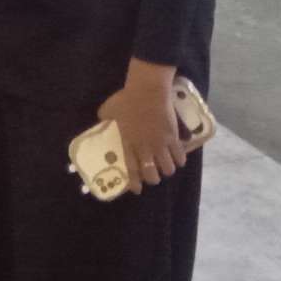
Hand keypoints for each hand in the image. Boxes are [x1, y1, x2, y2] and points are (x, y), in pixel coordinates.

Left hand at [97, 60, 186, 190]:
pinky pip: (180, 156)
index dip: (134, 183)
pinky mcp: (173, 137)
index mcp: (128, 143)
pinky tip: (178, 157)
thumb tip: (101, 117)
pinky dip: (180, 159)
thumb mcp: (109, 109)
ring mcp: (160, 144)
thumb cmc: (127, 98)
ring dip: (168, 169)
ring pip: (168, 169)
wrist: (148, 90)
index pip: (131, 170)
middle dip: (153, 178)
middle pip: (152, 174)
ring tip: (167, 166)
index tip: (137, 190)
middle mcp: (145, 148)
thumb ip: (105, 116)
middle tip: (154, 174)